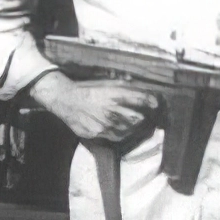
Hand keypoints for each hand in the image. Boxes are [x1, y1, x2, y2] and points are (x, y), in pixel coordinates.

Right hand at [32, 72, 158, 141]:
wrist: (65, 99)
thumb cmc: (87, 89)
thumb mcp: (105, 82)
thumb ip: (122, 85)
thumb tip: (138, 86)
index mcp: (114, 94)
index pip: (138, 98)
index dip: (149, 101)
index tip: (155, 103)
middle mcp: (110, 110)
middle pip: (136, 118)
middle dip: (143, 118)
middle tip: (146, 117)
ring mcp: (103, 124)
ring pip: (127, 130)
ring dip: (133, 128)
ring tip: (135, 125)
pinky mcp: (96, 133)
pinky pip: (115, 137)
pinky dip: (121, 134)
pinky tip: (122, 130)